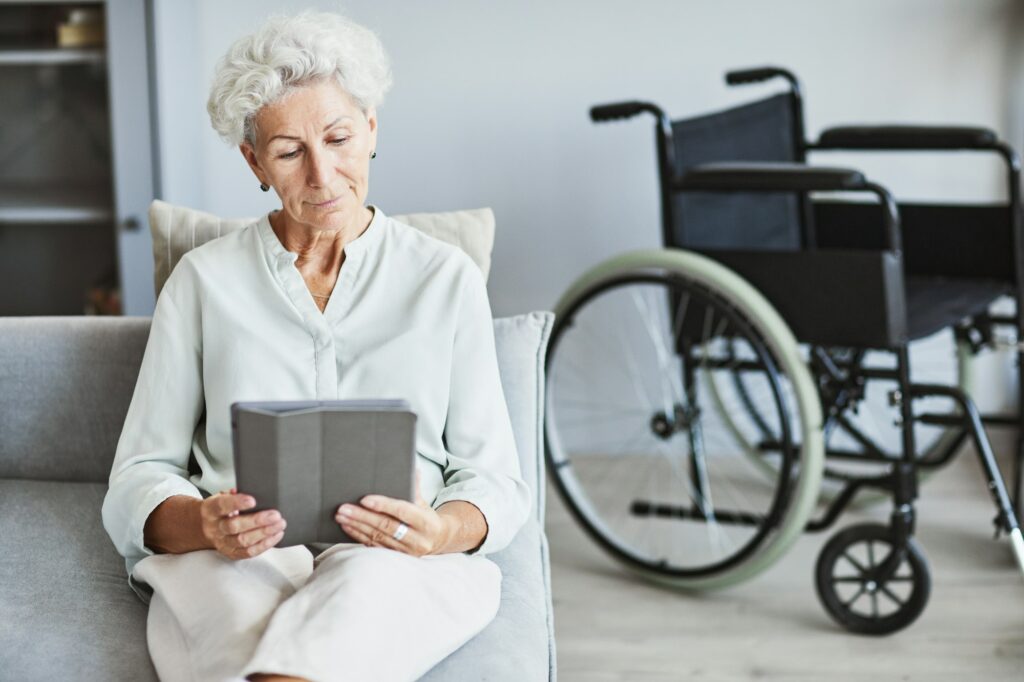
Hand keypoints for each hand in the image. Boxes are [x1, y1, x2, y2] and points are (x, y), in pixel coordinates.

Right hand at [201, 487, 286, 559]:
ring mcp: (222, 542)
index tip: (253, 500)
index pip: (222, 506)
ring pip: (242, 541)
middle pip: (234, 526)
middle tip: (275, 515)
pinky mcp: (230, 553)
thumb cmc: (220, 509)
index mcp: (211, 510)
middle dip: (257, 521)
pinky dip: (264, 544)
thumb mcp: (222, 497)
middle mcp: (215, 528)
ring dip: (264, 533)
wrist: (205, 527)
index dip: (237, 503)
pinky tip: (276, 535)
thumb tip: (252, 488)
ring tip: (279, 525)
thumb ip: (235, 494)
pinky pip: (248, 552)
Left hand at [335, 472, 449, 556]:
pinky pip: (374, 546)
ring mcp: (406, 551)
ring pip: (377, 537)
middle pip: (385, 526)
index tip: (364, 499)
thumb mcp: (424, 502)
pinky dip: (359, 536)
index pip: (402, 512)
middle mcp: (417, 540)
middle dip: (362, 516)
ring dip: (357, 526)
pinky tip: (348, 527)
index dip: (383, 505)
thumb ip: (415, 487)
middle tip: (344, 508)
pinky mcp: (396, 557)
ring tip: (341, 516)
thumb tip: (411, 468)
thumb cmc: (426, 516)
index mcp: (426, 523)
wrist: (437, 539)